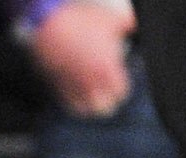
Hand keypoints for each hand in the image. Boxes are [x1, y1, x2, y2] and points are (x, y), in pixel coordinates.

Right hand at [29, 0, 134, 117]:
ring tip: (94, 102)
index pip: (119, 93)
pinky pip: (70, 105)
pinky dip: (76, 105)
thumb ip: (128, 24)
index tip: (118, 87)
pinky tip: (80, 100)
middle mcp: (90, 81)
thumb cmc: (82, 21)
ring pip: (86, 111)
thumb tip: (134, 27)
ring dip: (92, 107)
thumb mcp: (112, 19)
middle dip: (108, 103)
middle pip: (104, 108)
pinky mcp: (59, 86)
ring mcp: (73, 86)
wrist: (51, 24)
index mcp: (107, 67)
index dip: (120, 91)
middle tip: (108, 96)